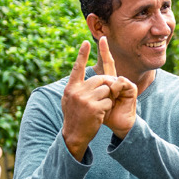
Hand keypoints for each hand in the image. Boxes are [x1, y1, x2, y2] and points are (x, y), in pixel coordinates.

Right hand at [61, 39, 116, 159]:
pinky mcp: (95, 108)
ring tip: (99, 106)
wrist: (73, 135)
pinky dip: (108, 107)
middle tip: (106, 94)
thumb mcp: (70, 100)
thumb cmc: (74, 116)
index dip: (82, 54)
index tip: (86, 42)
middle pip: (100, 79)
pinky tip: (101, 114)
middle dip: (107, 85)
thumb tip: (83, 73)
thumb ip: (77, 87)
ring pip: (106, 89)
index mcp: (71, 88)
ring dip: (108, 97)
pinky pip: (109, 101)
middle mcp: (77, 92)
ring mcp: (85, 100)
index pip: (77, 68)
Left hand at [97, 36, 136, 138]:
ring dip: (107, 88)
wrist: (118, 125)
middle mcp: (116, 80)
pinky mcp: (131, 88)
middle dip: (103, 68)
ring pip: (111, 76)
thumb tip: (80, 81)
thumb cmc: (105, 115)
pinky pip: (120, 82)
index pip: (106, 63)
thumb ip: (88, 92)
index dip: (104, 51)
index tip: (101, 38)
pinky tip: (115, 97)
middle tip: (100, 90)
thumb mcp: (93, 102)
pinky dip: (115, 89)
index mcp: (108, 82)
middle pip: (109, 65)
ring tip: (108, 99)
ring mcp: (124, 83)